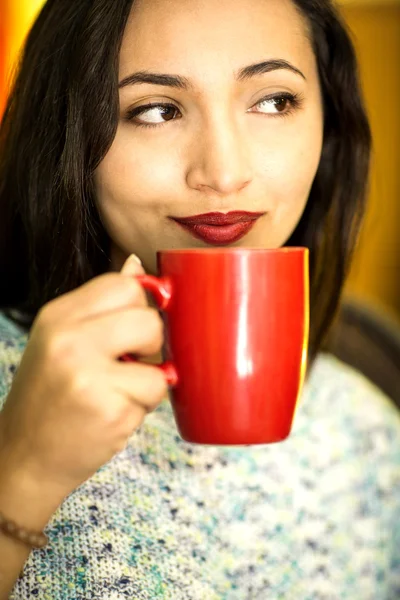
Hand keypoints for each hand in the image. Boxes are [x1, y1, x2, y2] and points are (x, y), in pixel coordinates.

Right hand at [0, 255, 167, 496]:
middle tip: (127, 364)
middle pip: (149, 318)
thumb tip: (138, 265)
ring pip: (160, 362)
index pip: (125, 285)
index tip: (131, 331)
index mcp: (58, 316)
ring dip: (148, 382)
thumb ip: (102, 306)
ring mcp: (87, 375)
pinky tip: (111, 415)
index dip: (140, 307)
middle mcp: (69, 339)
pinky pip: (155, 395)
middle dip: (151, 344)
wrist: (24, 457)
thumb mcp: (63, 340)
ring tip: (116, 393)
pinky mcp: (108, 410)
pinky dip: (142, 408)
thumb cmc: (50, 397)